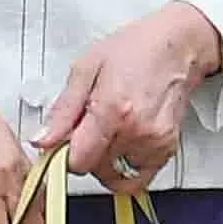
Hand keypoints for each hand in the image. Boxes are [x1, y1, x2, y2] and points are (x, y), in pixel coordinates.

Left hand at [38, 4, 222, 205]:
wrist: (179, 45)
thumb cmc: (136, 48)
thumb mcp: (87, 67)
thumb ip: (63, 110)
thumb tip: (42, 140)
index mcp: (112, 110)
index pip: (77, 162)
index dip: (65, 153)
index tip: (65, 140)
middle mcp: (136, 131)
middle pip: (94, 170)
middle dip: (85, 153)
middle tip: (90, 126)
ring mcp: (155, 142)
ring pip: (114, 176)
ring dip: (105, 160)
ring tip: (110, 131)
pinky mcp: (168, 149)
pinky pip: (138, 178)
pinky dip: (126, 166)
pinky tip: (125, 141)